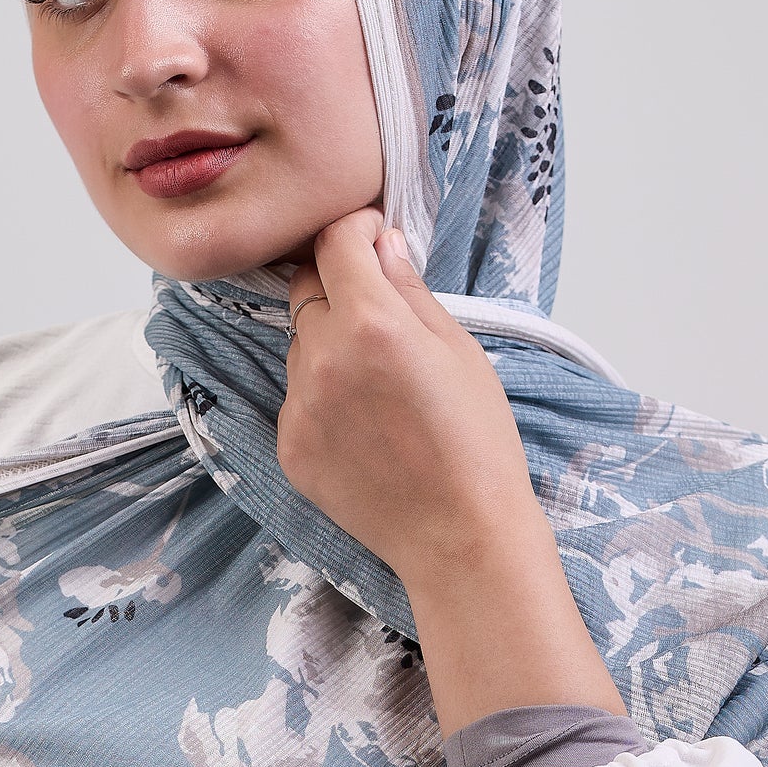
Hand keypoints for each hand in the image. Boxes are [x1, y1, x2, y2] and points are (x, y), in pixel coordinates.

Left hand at [278, 210, 621, 735]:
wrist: (459, 536)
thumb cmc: (478, 443)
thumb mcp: (460, 350)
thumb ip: (410, 291)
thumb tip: (381, 244)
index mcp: (370, 323)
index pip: (334, 242)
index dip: (355, 230)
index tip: (373, 238)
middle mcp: (322, 358)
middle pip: (307, 289)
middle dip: (339, 284)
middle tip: (380, 311)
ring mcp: (297, 406)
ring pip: (300, 345)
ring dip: (330, 342)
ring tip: (381, 383)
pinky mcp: (289, 446)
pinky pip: (296, 397)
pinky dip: (323, 395)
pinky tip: (366, 424)